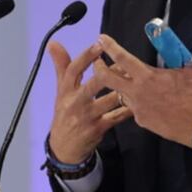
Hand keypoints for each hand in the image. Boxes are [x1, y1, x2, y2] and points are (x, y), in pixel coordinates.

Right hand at [47, 40, 133, 163]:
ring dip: (123, 89)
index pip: (73, 70)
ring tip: (135, 78)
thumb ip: (61, 66)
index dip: (86, 57)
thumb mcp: (61, 91)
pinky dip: (128, 109)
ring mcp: (87, 117)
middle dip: (108, 73)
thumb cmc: (65, 113)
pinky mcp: (98, 129)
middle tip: (123, 62)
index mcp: (66, 91)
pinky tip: (138, 102)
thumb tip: (53, 43)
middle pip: (93, 85)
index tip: (99, 44)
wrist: (64, 148)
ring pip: (109, 100)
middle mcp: (75, 103)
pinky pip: (117, 116)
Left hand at [93, 34, 191, 147]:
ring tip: (129, 82)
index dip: (109, 47)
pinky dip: (138, 101)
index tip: (101, 39)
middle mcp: (137, 91)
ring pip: (120, 93)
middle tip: (97, 61)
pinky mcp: (140, 120)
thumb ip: (174, 52)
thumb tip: (167, 37)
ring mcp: (137, 107)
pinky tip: (149, 101)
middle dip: (98, 67)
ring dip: (122, 86)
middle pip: (106, 78)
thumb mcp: (187, 68)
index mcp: (147, 76)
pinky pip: (133, 107)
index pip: (122, 58)